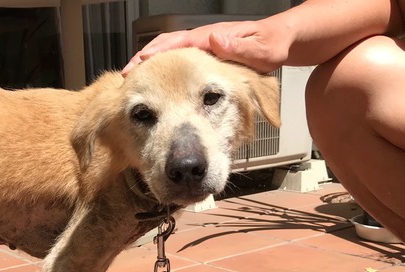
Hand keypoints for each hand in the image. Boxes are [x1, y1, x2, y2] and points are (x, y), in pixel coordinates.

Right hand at [122, 19, 293, 75]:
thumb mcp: (266, 50)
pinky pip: (181, 65)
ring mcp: (206, 49)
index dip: (155, 53)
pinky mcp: (208, 60)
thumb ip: (242, 49)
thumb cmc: (279, 45)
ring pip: (172, 55)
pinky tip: (159, 89)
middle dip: (145, 60)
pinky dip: (165, 74)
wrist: (291, 40)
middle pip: (167, 47)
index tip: (138, 65)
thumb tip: (215, 40)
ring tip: (134, 84)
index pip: (177, 42)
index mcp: (214, 38)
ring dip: (152, 68)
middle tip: (125, 76)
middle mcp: (206, 41)